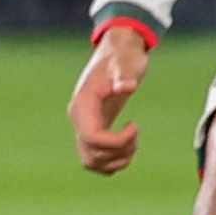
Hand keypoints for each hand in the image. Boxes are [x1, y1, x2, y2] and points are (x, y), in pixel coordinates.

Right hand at [71, 28, 150, 174]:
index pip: (92, 137)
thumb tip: (126, 86)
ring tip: (133, 142)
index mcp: (84, 104)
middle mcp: (79, 118)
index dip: (116, 141)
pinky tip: (129, 147)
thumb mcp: (127, 61)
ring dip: (115, 160)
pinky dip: (112, 162)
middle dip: (119, 152)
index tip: (136, 126)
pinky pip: (95, 159)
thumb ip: (124, 73)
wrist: (117, 51)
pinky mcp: (94, 129)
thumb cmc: (123, 56)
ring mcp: (84, 125)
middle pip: (91, 155)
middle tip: (136, 134)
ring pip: (91, 161)